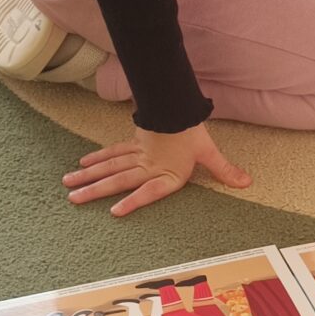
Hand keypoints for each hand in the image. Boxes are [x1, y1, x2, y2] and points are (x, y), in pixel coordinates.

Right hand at [63, 124, 251, 216]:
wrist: (179, 104)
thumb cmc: (193, 131)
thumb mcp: (209, 152)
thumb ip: (223, 170)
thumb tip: (246, 182)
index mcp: (166, 172)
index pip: (148, 190)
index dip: (132, 201)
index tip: (114, 211)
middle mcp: (148, 165)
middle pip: (118, 179)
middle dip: (95, 190)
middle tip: (73, 199)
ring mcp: (137, 154)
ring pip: (109, 166)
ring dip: (89, 176)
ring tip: (68, 184)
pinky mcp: (133, 143)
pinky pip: (112, 153)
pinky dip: (97, 159)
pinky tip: (83, 165)